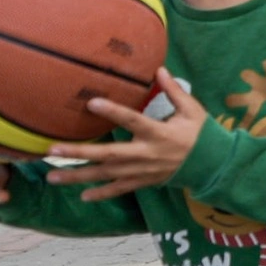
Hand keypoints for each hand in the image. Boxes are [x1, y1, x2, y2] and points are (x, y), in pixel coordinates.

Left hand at [44, 74, 204, 202]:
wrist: (213, 166)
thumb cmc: (202, 135)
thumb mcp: (193, 110)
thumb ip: (174, 91)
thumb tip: (159, 70)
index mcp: (158, 133)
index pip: (132, 120)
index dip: (112, 112)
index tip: (91, 103)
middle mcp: (146, 154)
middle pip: (108, 155)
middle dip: (78, 153)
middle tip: (52, 150)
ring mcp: (142, 171)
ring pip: (106, 175)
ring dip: (78, 176)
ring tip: (52, 176)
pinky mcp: (144, 182)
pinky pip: (120, 189)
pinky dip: (102, 194)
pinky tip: (82, 195)